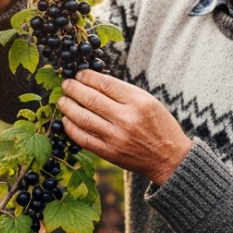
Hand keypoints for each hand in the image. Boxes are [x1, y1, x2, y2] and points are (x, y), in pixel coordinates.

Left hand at [57, 70, 192, 186]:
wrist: (170, 158)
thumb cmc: (160, 126)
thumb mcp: (149, 102)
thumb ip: (124, 93)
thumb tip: (94, 82)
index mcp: (139, 102)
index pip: (105, 84)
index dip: (88, 77)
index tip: (79, 74)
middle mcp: (127, 118)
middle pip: (91, 99)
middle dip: (74, 89)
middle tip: (66, 84)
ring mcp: (117, 137)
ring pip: (83, 118)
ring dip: (68, 107)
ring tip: (62, 100)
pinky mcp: (110, 153)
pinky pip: (83, 139)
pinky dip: (71, 128)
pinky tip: (66, 120)